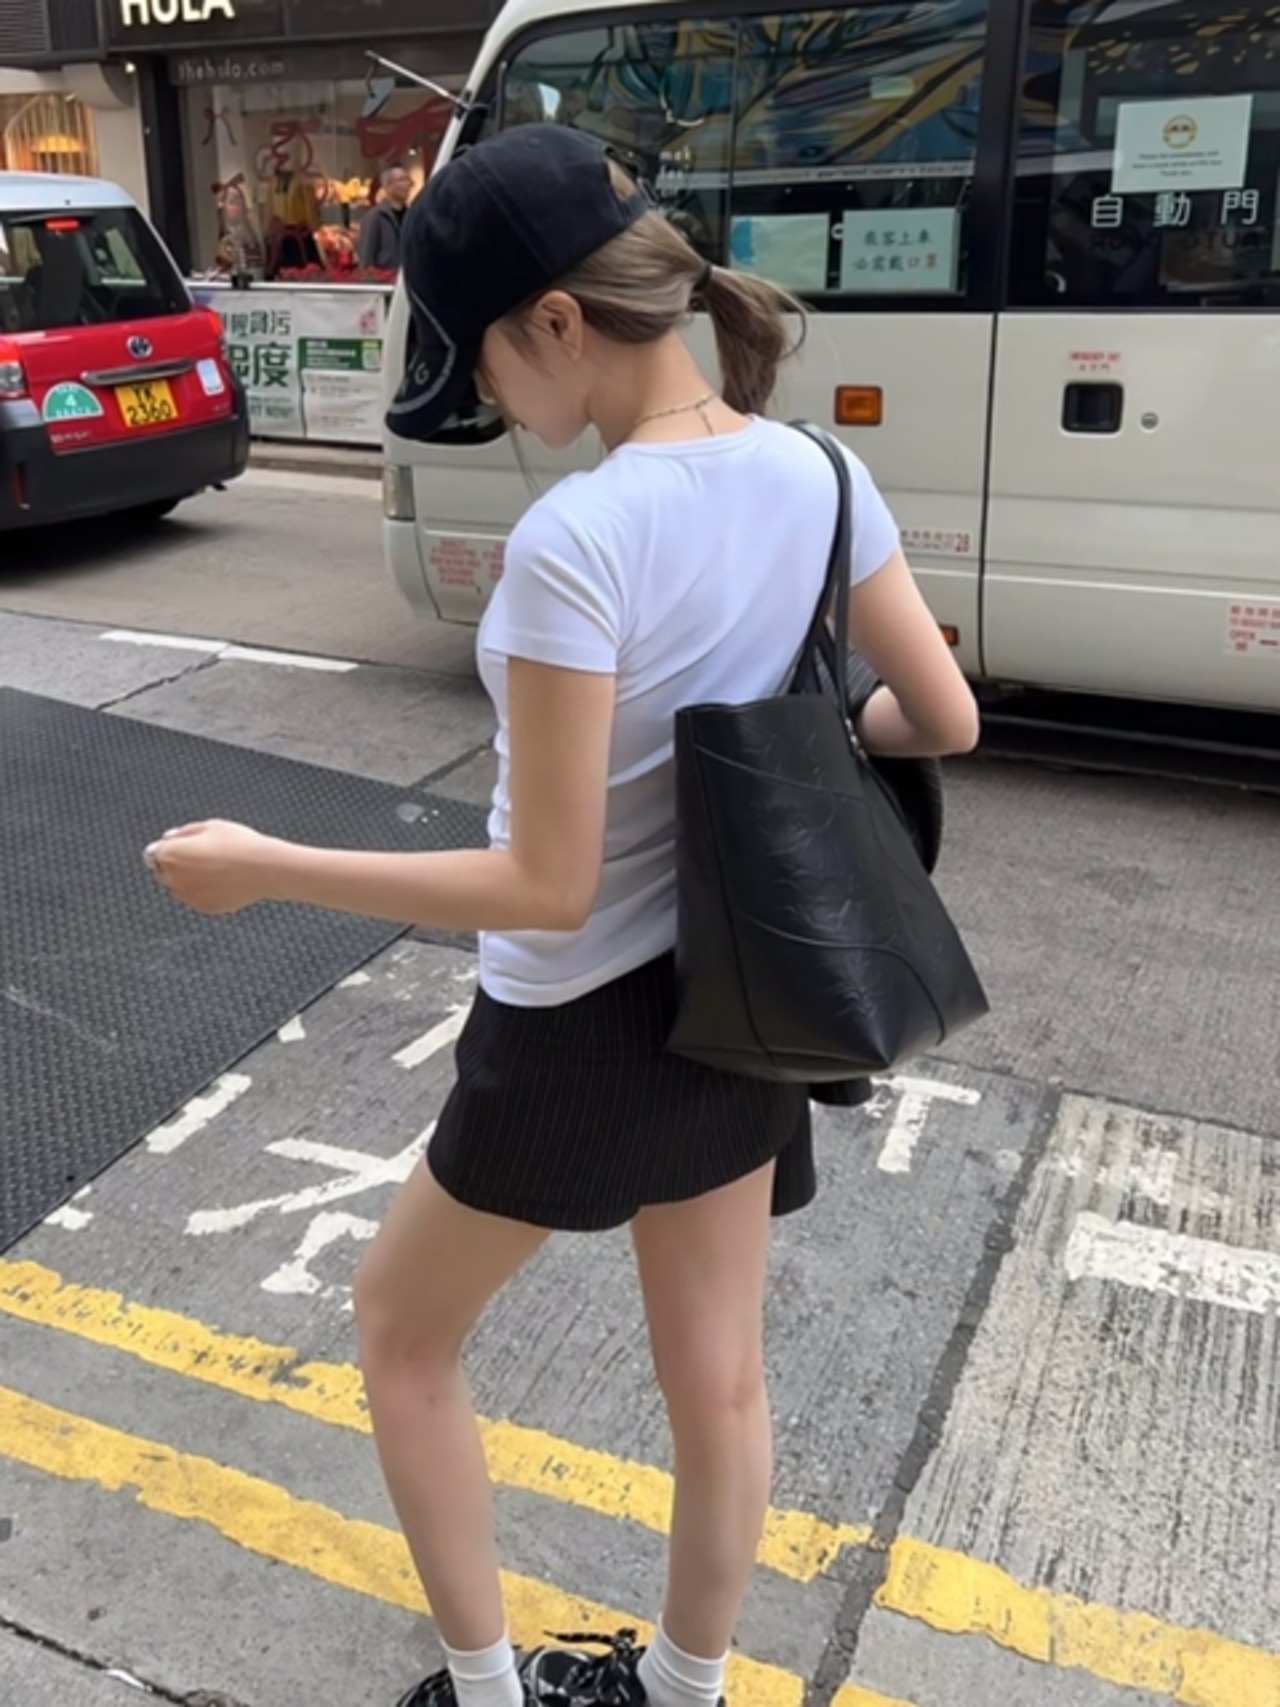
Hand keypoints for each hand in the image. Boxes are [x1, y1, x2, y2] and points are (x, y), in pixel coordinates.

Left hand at [145, 820, 280, 915]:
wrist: (265, 868)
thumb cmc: (239, 843)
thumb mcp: (211, 826)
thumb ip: (184, 832)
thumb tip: (170, 839)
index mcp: (171, 854)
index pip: (154, 853)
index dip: (170, 847)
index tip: (186, 845)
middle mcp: (174, 878)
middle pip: (164, 872)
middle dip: (176, 865)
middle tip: (203, 857)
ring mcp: (188, 896)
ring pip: (179, 888)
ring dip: (188, 880)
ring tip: (216, 869)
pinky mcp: (204, 908)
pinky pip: (196, 899)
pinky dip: (204, 892)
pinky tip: (223, 881)